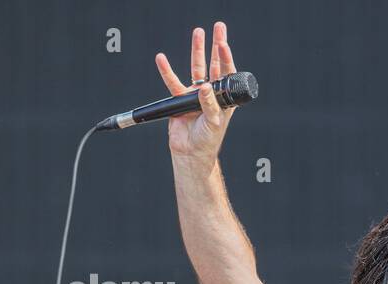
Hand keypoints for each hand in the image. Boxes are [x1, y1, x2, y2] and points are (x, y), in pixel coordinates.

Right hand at [154, 22, 237, 166]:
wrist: (191, 152)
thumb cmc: (208, 140)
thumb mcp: (214, 122)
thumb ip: (210, 104)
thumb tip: (204, 87)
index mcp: (225, 98)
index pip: (226, 73)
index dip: (225, 57)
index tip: (222, 43)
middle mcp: (212, 93)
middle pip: (215, 64)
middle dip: (216, 45)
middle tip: (219, 27)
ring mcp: (196, 94)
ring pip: (196, 67)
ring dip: (197, 50)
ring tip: (198, 31)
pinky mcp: (180, 99)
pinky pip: (172, 82)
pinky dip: (166, 70)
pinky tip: (161, 58)